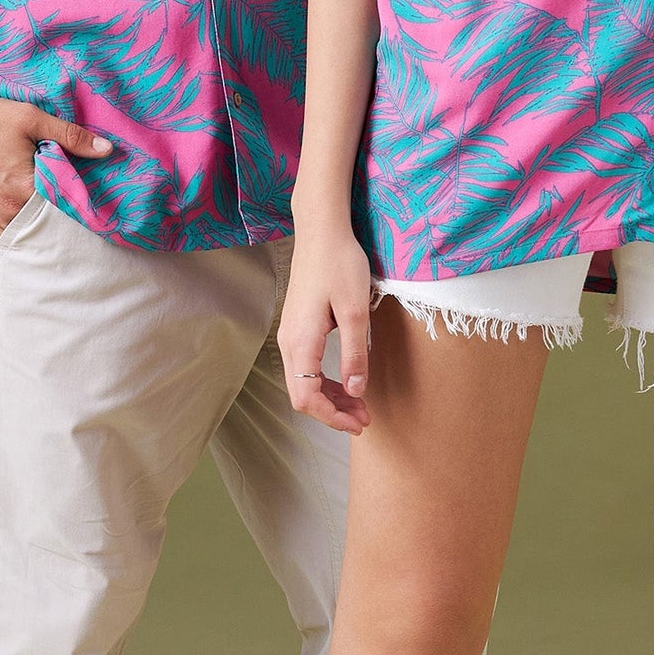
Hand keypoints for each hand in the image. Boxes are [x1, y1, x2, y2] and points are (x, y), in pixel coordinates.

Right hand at [0, 92, 110, 236]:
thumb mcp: (29, 118)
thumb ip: (70, 136)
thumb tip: (106, 149)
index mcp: (26, 188)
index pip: (68, 206)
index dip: (81, 202)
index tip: (96, 202)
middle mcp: (9, 210)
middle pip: (48, 220)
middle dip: (62, 213)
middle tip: (75, 204)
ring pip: (27, 228)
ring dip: (39, 220)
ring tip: (50, 206)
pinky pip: (5, 230)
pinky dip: (18, 223)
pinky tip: (26, 210)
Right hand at [279, 224, 373, 434]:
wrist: (322, 231)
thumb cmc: (340, 265)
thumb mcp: (356, 311)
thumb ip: (355, 354)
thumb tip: (357, 390)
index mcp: (301, 341)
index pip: (306, 397)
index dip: (331, 417)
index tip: (359, 422)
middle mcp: (289, 342)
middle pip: (302, 394)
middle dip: (332, 412)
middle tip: (365, 418)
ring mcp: (290, 334)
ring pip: (304, 381)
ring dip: (330, 398)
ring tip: (360, 404)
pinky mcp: (297, 327)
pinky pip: (307, 366)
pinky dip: (326, 381)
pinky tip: (347, 380)